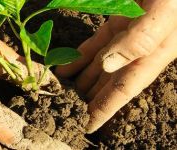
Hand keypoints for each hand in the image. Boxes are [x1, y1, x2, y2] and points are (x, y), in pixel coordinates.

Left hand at [56, 0, 176, 132]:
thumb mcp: (161, 16)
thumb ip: (138, 40)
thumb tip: (108, 65)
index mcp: (150, 57)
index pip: (123, 91)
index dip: (104, 110)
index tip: (86, 126)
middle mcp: (136, 53)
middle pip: (107, 83)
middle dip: (88, 98)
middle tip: (66, 108)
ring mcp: (123, 40)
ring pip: (98, 67)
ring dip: (80, 79)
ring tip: (61, 91)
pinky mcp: (114, 25)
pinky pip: (93, 47)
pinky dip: (78, 58)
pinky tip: (64, 67)